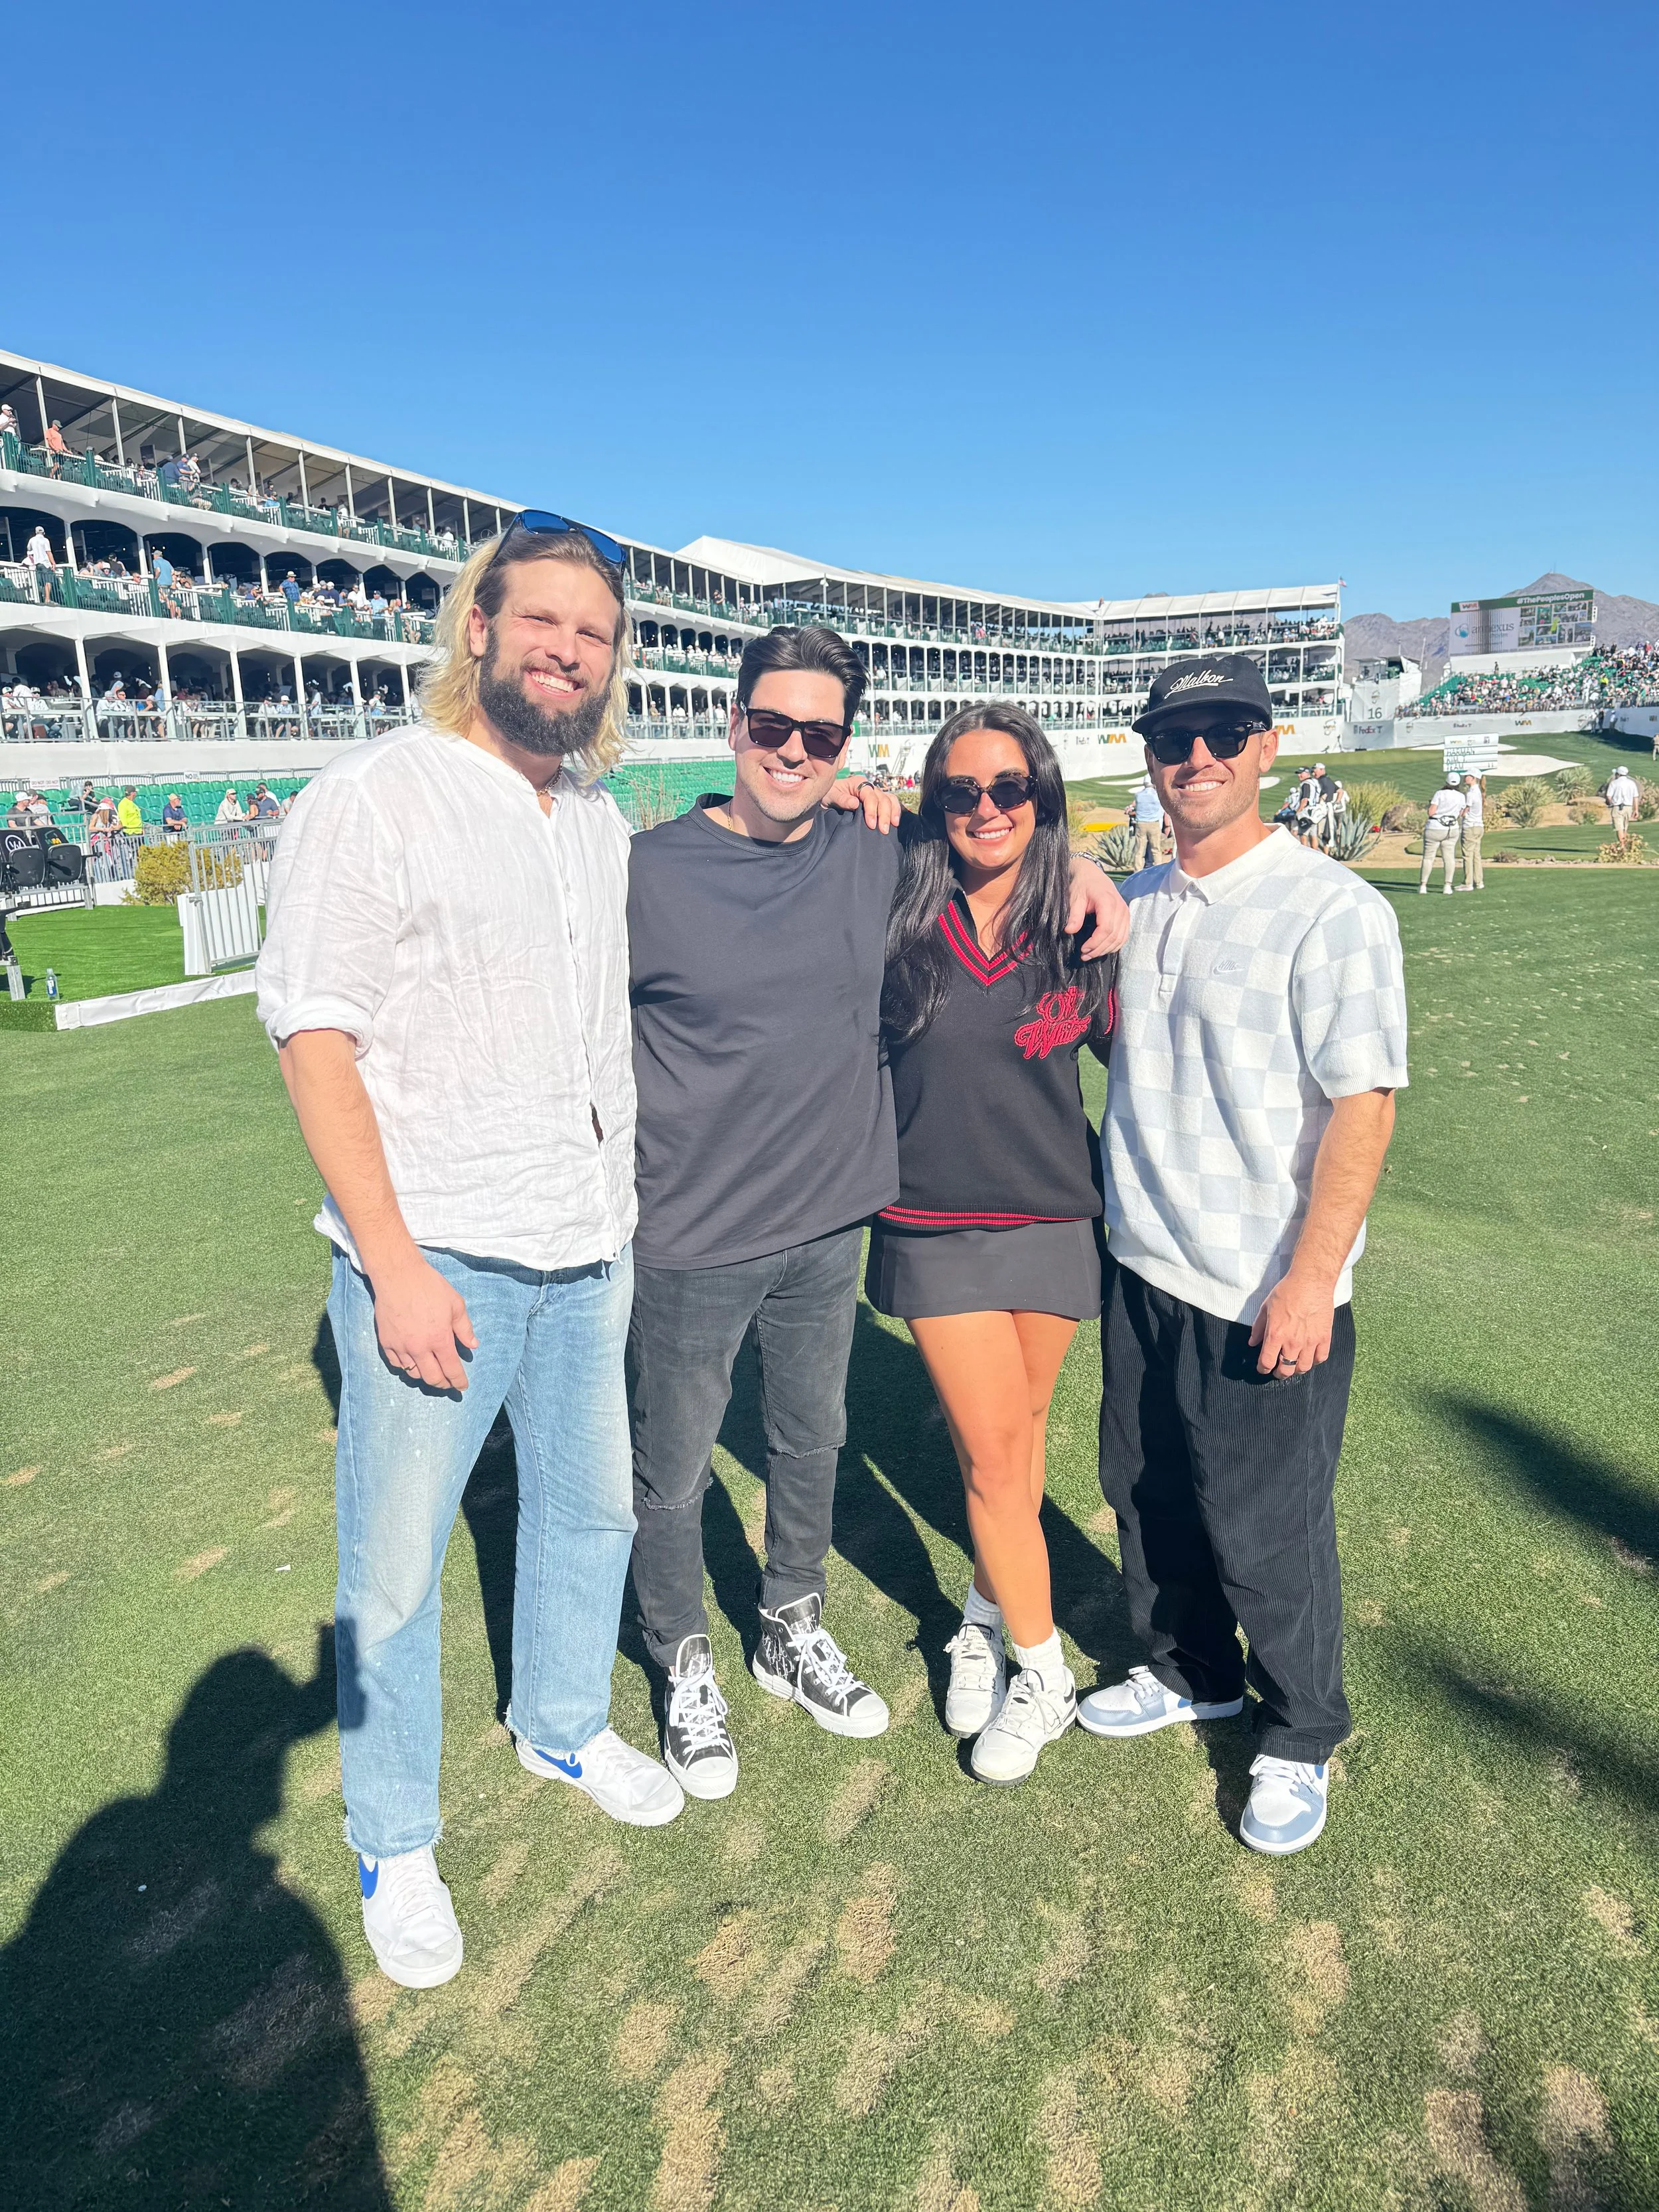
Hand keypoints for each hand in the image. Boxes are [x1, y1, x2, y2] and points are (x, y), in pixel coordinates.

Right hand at [370, 1253, 478, 1390]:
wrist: (398, 1275)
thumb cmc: (430, 1287)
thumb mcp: (455, 1304)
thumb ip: (464, 1328)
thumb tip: (473, 1345)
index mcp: (439, 1338)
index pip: (451, 1369)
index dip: (458, 1381)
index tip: (462, 1387)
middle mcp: (419, 1347)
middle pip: (432, 1378)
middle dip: (443, 1383)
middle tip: (449, 1381)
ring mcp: (400, 1346)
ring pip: (413, 1374)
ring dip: (425, 1376)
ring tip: (432, 1371)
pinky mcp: (386, 1342)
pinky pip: (397, 1364)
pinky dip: (407, 1367)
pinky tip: (413, 1362)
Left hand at [826, 776, 902, 832]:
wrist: (827, 797)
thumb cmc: (828, 794)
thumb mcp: (830, 795)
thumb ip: (842, 799)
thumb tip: (855, 804)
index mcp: (858, 782)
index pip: (870, 796)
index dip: (872, 810)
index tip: (871, 825)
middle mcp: (869, 786)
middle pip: (883, 798)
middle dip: (885, 814)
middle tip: (883, 830)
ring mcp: (874, 793)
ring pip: (890, 800)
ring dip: (892, 813)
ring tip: (893, 826)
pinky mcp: (876, 801)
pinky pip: (890, 803)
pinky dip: (894, 811)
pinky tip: (895, 822)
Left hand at [1065, 857, 1130, 957]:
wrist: (1092, 874)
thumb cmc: (1082, 884)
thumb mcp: (1075, 897)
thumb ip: (1074, 914)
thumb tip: (1069, 931)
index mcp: (1108, 902)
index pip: (1106, 929)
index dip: (1095, 942)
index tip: (1083, 949)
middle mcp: (1120, 908)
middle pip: (1114, 936)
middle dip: (1099, 949)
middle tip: (1084, 956)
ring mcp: (1125, 912)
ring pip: (1120, 938)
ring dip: (1106, 949)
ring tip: (1091, 955)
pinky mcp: (1125, 916)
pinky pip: (1124, 935)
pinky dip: (1114, 945)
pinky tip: (1103, 949)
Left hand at [1248, 1270, 1334, 1376]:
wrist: (1311, 1281)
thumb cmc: (1287, 1291)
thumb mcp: (1266, 1307)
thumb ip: (1258, 1328)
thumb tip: (1252, 1343)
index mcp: (1275, 1335)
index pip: (1267, 1362)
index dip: (1262, 1369)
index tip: (1262, 1368)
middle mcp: (1292, 1342)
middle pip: (1286, 1370)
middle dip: (1280, 1374)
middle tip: (1278, 1371)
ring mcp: (1310, 1341)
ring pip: (1303, 1367)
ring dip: (1296, 1370)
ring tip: (1294, 1366)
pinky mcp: (1324, 1337)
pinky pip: (1321, 1358)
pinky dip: (1315, 1361)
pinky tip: (1310, 1357)